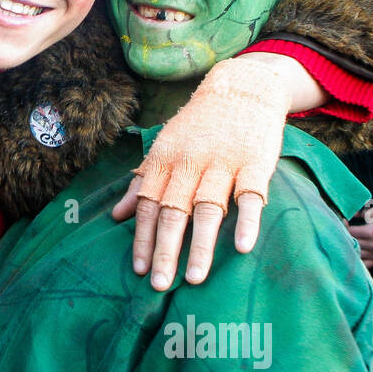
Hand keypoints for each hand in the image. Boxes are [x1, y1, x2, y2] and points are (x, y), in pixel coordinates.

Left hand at [111, 55, 293, 289]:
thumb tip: (116, 216)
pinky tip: (242, 247)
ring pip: (208, 208)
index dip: (142, 238)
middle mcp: (190, 162)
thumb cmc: (199, 125)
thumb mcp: (164, 147)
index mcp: (165, 160)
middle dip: (165, 250)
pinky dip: (246, 221)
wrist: (242, 86)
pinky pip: (250, 195)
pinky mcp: (256, 162)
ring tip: (194, 278)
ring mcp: (223, 162)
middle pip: (173, 211)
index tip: (139, 270)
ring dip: (200, 245)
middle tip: (159, 285)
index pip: (147, 204)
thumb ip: (142, 181)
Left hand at [347, 208, 372, 268]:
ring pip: (356, 254)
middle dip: (345, 237)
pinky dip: (358, 260)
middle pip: (352, 243)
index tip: (342, 222)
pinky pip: (365, 264)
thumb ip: (360, 213)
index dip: (343, 227)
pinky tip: (354, 255)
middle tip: (341, 233)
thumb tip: (348, 214)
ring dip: (350, 249)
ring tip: (346, 243)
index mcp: (371, 232)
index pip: (350, 232)